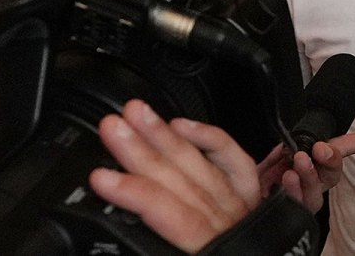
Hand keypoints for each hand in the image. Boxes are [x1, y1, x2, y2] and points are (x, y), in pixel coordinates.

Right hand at [90, 100, 261, 252]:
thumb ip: (157, 253)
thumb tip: (117, 246)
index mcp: (217, 252)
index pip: (173, 217)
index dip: (136, 195)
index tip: (102, 178)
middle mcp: (231, 227)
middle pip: (182, 182)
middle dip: (143, 152)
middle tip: (112, 127)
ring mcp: (242, 210)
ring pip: (201, 166)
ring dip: (164, 137)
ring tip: (135, 113)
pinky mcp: (251, 199)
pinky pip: (235, 162)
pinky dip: (209, 140)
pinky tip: (181, 125)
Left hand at [257, 132, 354, 212]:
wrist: (240, 205)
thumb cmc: (258, 183)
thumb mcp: (272, 158)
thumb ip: (286, 148)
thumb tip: (297, 138)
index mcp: (312, 170)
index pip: (335, 157)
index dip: (353, 146)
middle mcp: (311, 188)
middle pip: (330, 176)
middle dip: (331, 160)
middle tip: (321, 149)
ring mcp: (302, 204)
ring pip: (315, 194)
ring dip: (310, 175)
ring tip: (300, 161)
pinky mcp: (290, 218)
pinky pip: (296, 207)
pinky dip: (293, 191)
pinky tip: (288, 178)